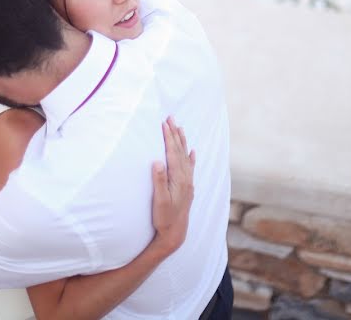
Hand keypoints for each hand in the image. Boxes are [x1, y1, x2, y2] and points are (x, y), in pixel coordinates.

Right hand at [150, 117, 195, 254]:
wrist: (175, 233)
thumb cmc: (164, 217)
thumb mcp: (158, 200)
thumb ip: (158, 180)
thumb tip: (157, 161)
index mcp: (178, 178)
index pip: (173, 152)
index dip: (168, 137)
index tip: (164, 123)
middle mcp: (185, 178)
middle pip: (180, 150)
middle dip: (175, 133)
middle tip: (170, 118)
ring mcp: (187, 182)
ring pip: (185, 156)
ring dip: (182, 141)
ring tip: (180, 128)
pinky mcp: (187, 188)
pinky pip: (190, 167)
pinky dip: (191, 157)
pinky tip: (192, 151)